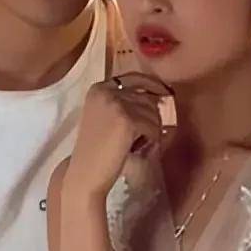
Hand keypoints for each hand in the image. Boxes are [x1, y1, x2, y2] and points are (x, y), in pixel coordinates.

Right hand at [64, 72, 173, 199]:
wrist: (86, 173)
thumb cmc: (96, 150)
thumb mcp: (105, 117)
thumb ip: (125, 102)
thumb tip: (158, 96)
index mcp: (98, 88)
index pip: (135, 78)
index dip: (153, 85)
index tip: (165, 94)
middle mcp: (106, 91)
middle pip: (147, 98)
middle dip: (151, 118)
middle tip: (142, 137)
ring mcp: (116, 104)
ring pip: (153, 113)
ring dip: (152, 131)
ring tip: (137, 145)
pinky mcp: (127, 120)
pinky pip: (153, 128)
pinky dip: (151, 141)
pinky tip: (138, 149)